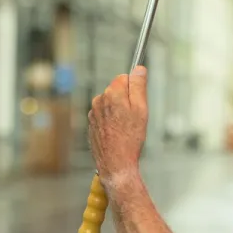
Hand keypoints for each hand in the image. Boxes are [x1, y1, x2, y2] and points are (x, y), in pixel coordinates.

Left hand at [88, 66, 148, 185]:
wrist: (115, 162)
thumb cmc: (130, 139)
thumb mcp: (141, 109)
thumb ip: (139, 86)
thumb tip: (139, 69)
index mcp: (112, 93)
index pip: (124, 77)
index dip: (134, 89)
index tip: (138, 101)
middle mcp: (99, 100)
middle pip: (116, 90)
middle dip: (126, 100)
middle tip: (134, 117)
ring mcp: (93, 112)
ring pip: (110, 103)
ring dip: (118, 111)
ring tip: (126, 127)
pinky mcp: (92, 123)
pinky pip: (104, 115)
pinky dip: (111, 121)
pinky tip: (118, 132)